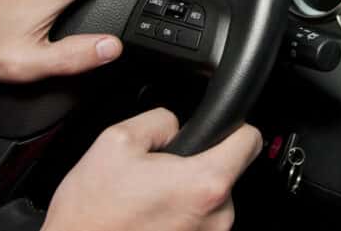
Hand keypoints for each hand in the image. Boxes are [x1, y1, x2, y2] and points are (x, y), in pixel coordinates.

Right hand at [44, 109, 261, 230]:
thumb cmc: (91, 216)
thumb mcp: (116, 141)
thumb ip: (160, 120)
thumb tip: (176, 123)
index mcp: (204, 183)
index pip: (250, 140)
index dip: (234, 127)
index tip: (221, 130)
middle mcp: (217, 217)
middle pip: (226, 172)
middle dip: (196, 166)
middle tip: (159, 175)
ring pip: (210, 200)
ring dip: (186, 196)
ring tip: (148, 201)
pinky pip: (198, 225)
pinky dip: (179, 219)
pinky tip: (150, 220)